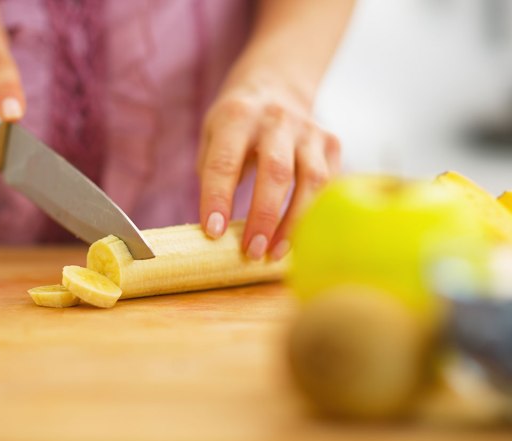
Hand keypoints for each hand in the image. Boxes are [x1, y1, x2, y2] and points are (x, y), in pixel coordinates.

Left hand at [198, 71, 339, 260]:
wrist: (276, 84)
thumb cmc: (236, 124)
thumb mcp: (211, 135)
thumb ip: (212, 174)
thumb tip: (217, 228)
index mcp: (237, 116)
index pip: (225, 162)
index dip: (218, 199)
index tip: (213, 233)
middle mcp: (276, 119)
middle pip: (276, 172)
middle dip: (264, 217)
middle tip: (252, 251)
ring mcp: (309, 130)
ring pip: (312, 180)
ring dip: (295, 222)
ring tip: (276, 253)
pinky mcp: (332, 142)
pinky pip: (330, 184)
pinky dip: (317, 215)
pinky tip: (302, 238)